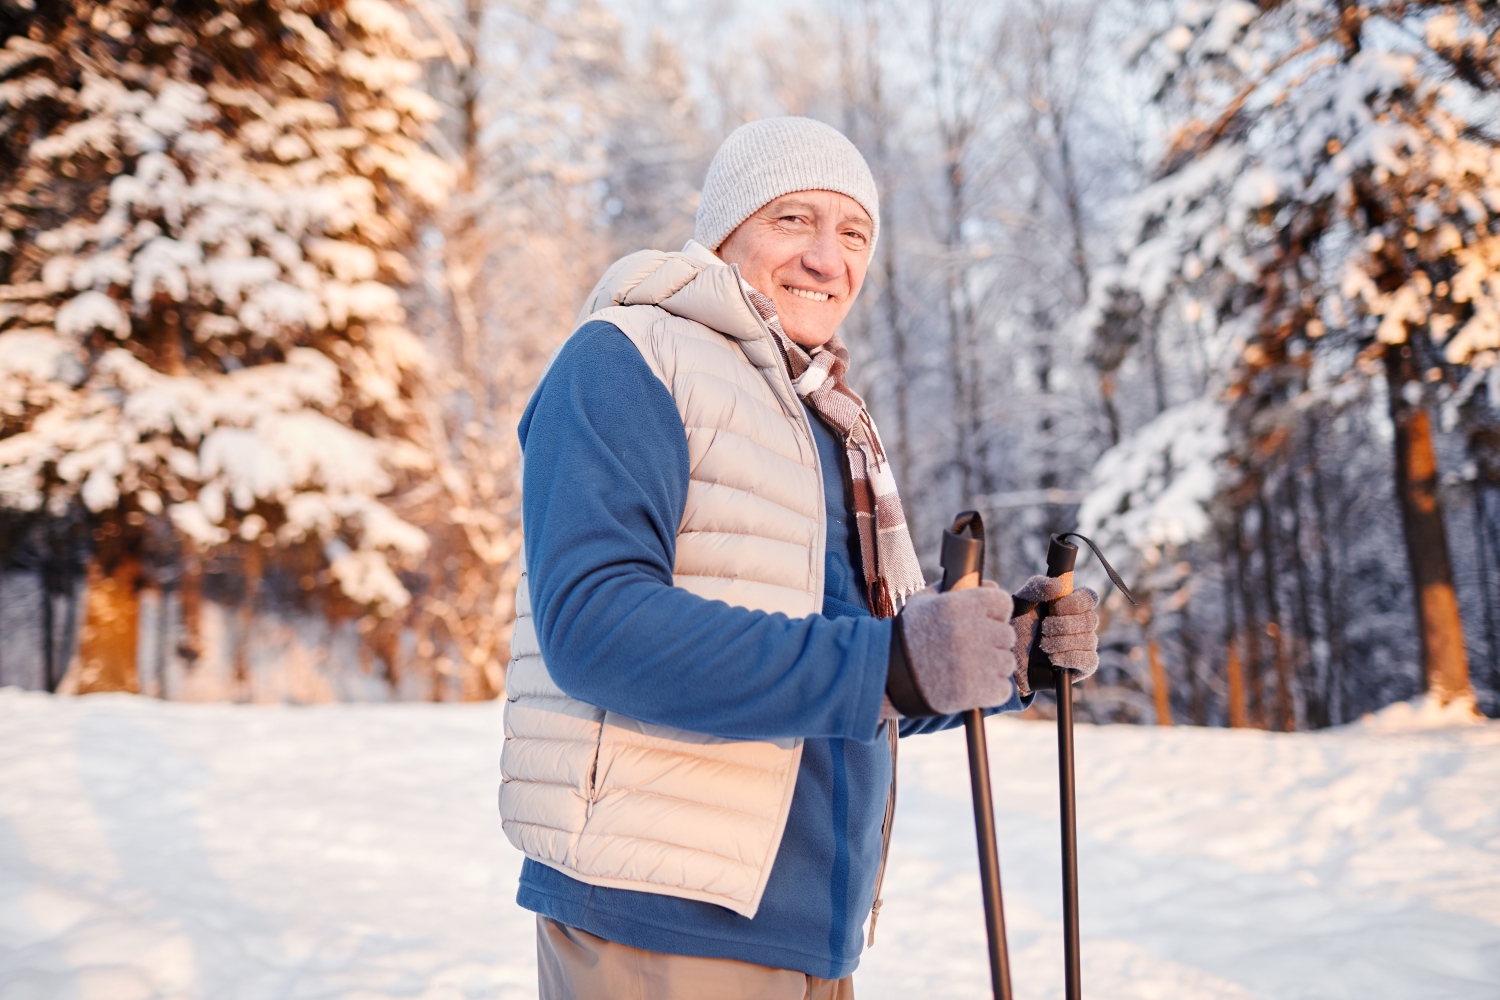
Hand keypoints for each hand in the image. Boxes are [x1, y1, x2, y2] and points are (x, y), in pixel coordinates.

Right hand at [889, 583, 1017, 715]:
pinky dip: (989, 690)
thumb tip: (989, 585)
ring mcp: (976, 663)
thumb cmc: (906, 637)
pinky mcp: (976, 691)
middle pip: (1006, 634)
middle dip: (990, 641)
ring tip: (966, 668)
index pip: (1002, 602)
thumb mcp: (924, 603)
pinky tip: (970, 685)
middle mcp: (971, 632)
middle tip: (969, 648)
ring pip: (1005, 662)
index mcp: (960, 606)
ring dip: (990, 666)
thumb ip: (957, 591)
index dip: (994, 611)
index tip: (982, 620)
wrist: (885, 675)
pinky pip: (1002, 688)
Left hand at [1010, 576, 1100, 689]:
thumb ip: (1036, 587)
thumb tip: (1058, 584)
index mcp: (1071, 605)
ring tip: (1043, 645)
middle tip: (1043, 628)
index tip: (1056, 607)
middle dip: (1064, 625)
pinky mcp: (1083, 666)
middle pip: (1090, 619)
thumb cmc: (1018, 626)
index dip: (1077, 602)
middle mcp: (1082, 624)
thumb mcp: (1021, 603)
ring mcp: (1085, 645)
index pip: (1089, 597)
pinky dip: (1069, 658)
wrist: (1009, 656)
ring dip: (1062, 642)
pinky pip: (1089, 660)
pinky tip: (1052, 658)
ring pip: (1088, 640)